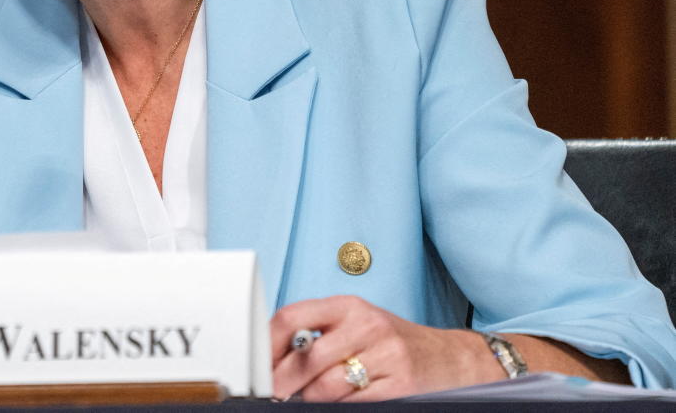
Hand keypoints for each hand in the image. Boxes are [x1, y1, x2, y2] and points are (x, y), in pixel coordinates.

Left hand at [270, 295, 495, 400]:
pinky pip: (352, 404)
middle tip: (272, 394)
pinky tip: (336, 405)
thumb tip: (272, 360)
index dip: (266, 344)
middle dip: (281, 383)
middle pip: (305, 359)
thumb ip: (319, 333)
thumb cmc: (393, 342)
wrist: (452, 359)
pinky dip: (338, 408)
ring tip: (303, 400)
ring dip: (307, 400)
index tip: (255, 365)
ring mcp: (386, 356)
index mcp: (349, 306)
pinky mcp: (400, 386)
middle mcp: (367, 325)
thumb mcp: (357, 325)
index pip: (292, 317)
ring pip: (325, 387)